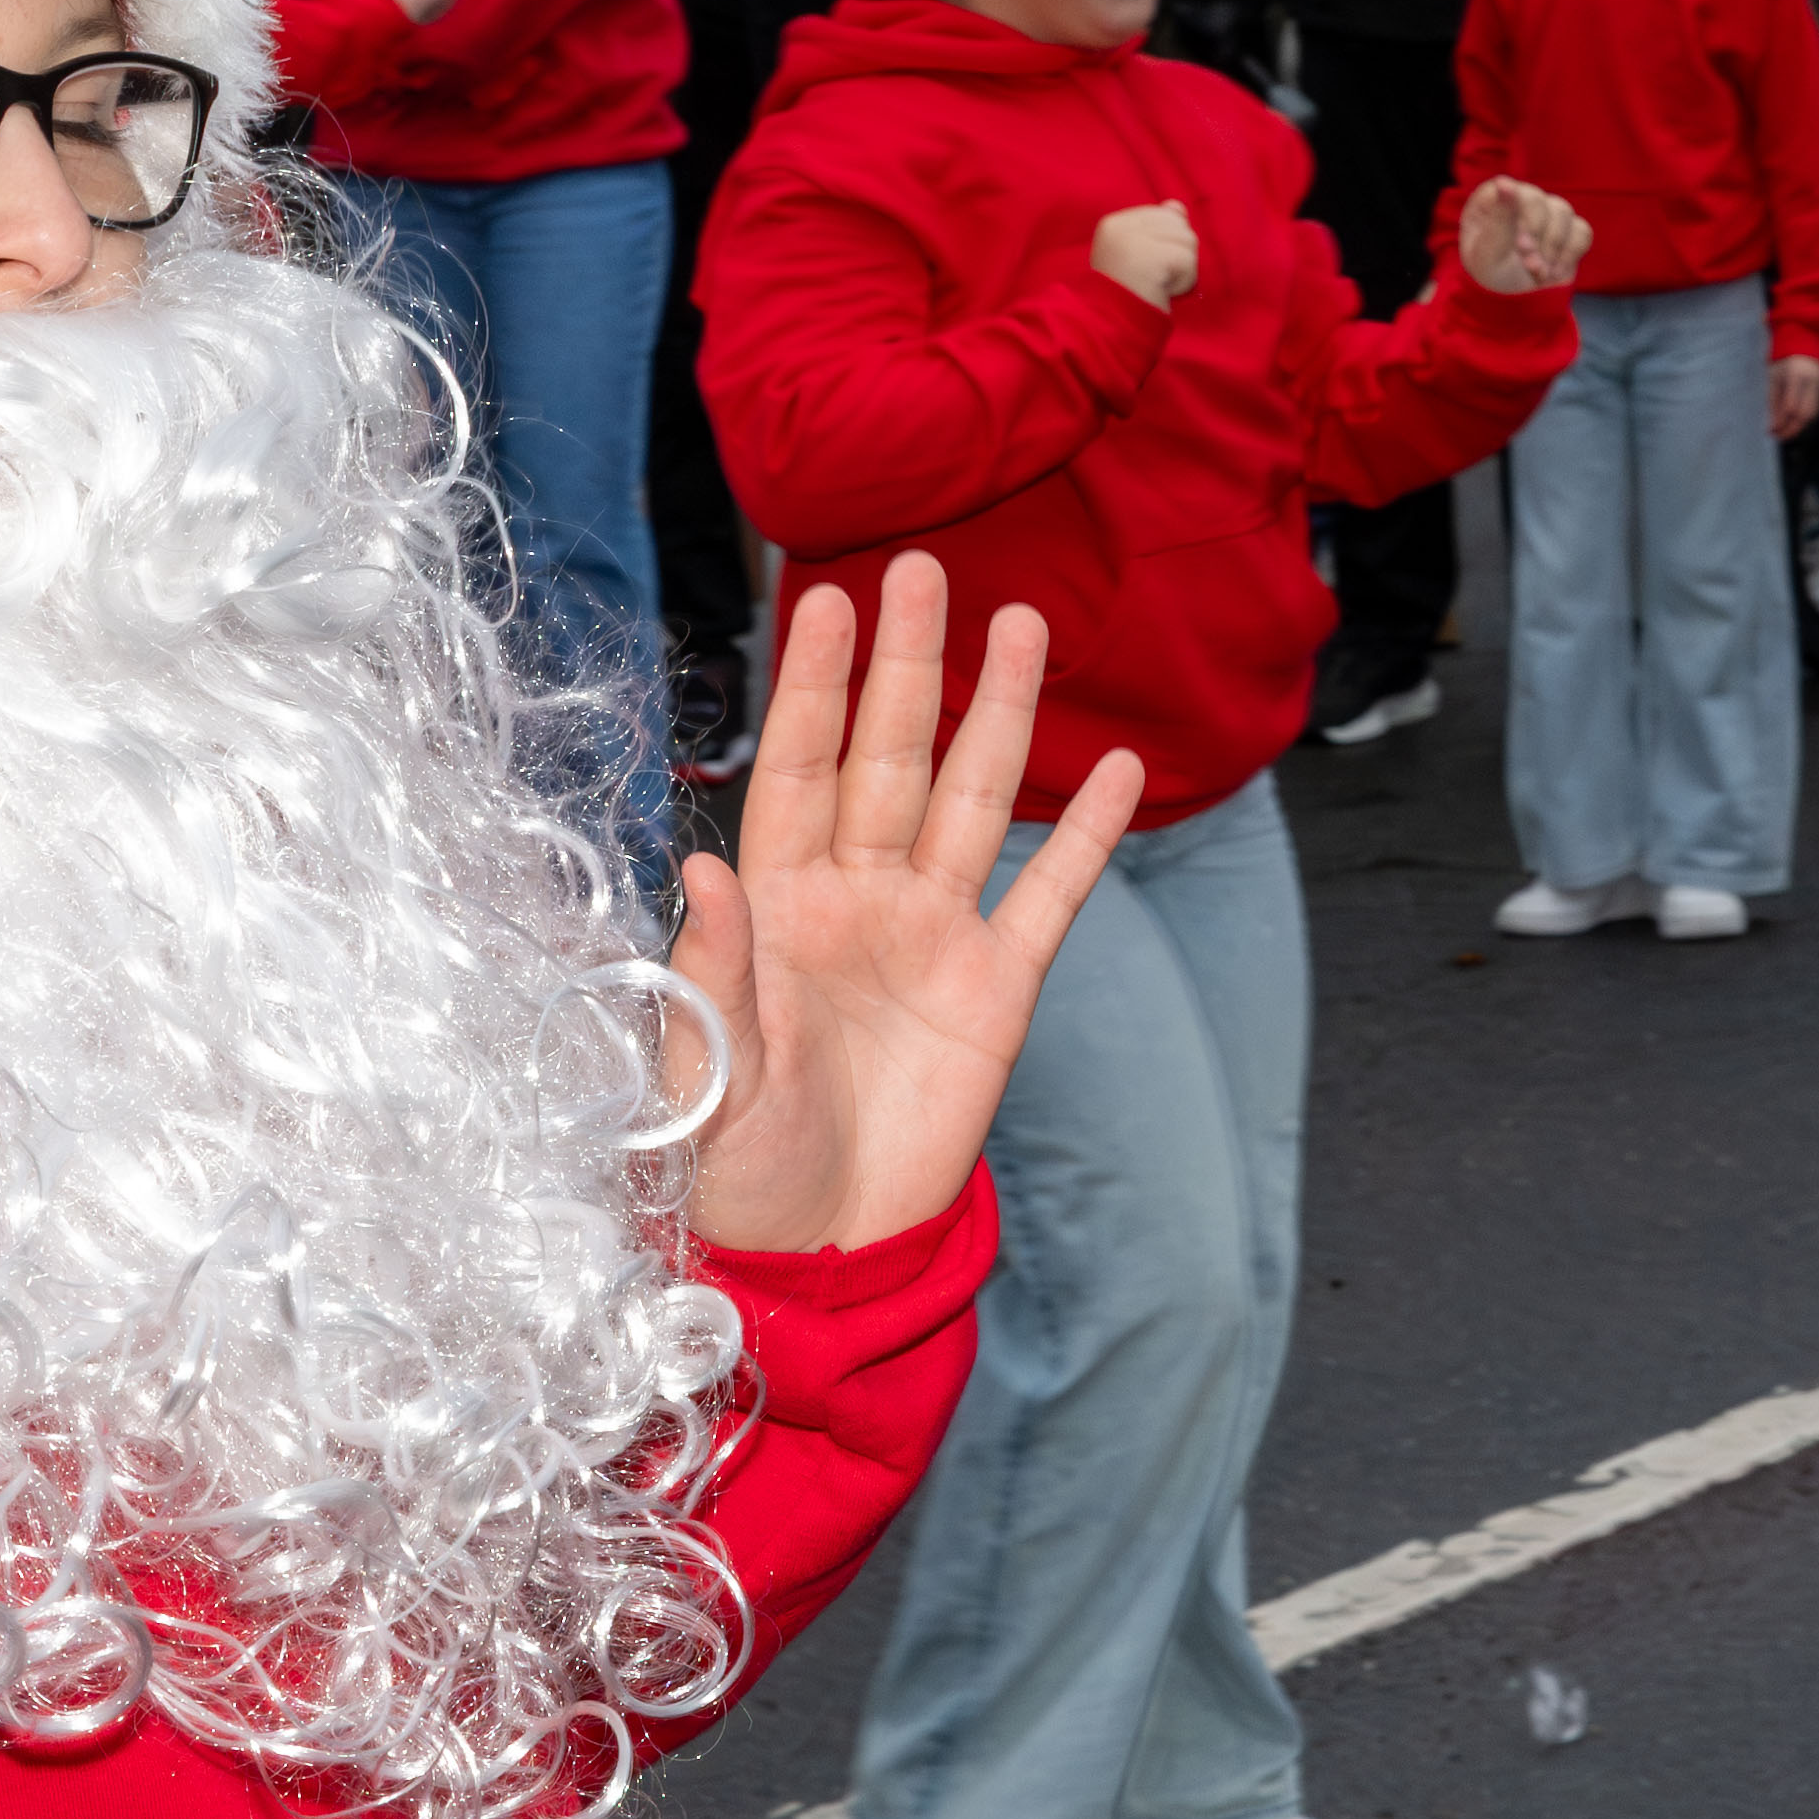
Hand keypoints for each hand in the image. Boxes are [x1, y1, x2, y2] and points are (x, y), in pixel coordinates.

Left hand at [664, 558, 1137, 1260]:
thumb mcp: (708, 1071)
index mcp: (777, 902)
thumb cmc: (739, 1164)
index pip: (797, 768)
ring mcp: (932, 934)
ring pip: (970, 799)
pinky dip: (1085, 834)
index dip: (812, 684)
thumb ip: (717, 967)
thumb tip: (701, 857)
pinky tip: (1117, 767)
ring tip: (1024, 625)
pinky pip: (1049, 895)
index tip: (827, 596)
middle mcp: (857, 897)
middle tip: (925, 570)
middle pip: (888, 756)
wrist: (824, 1248)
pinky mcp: (997, 989)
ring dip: (997, 715)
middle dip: (907, 665)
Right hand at [1088, 199, 1196, 308]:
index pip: (1164, 214)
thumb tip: (1177, 207)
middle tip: (1154, 279)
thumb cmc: (1124, 297)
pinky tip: (1163, 292)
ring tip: (1158, 285)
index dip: (1166, 245)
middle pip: (1180, 225)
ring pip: (1189, 241)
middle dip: (1177, 256)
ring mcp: (1134, 240)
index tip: (1147, 269)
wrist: (1105, 329)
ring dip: (1182, 271)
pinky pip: (1189, 261)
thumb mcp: (1138, 257)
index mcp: (1113, 224)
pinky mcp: (1151, 257)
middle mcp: (1122, 225)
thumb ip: (1157, 230)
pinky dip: (1184, 283)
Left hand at [1455, 174, 1590, 296]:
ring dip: (1554, 250)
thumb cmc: (1491, 273)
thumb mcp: (1487, 253)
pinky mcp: (1568, 229)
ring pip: (1565, 214)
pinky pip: (1582, 232)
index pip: (1519, 192)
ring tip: (1539, 273)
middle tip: (1531, 266)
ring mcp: (1547, 211)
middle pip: (1546, 203)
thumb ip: (1498, 219)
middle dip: (1541, 240)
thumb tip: (1504, 183)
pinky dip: (1570, 255)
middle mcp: (1521, 197)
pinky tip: (1553, 272)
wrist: (1512, 299)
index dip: (1528, 220)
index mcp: (1494, 197)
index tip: (1523, 248)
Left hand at [1771, 351, 1818, 433]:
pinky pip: (1817, 408)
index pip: (1791, 406)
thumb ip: (1774, 401)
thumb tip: (1773, 426)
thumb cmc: (1784, 360)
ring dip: (1800, 427)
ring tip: (1786, 433)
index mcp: (1796, 375)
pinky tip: (1795, 424)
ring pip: (1814, 413)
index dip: (1782, 422)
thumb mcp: (1774, 377)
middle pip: (1806, 413)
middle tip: (1779, 436)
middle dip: (1793, 429)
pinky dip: (1806, 419)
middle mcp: (1813, 380)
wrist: (1805, 341)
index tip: (1771, 431)